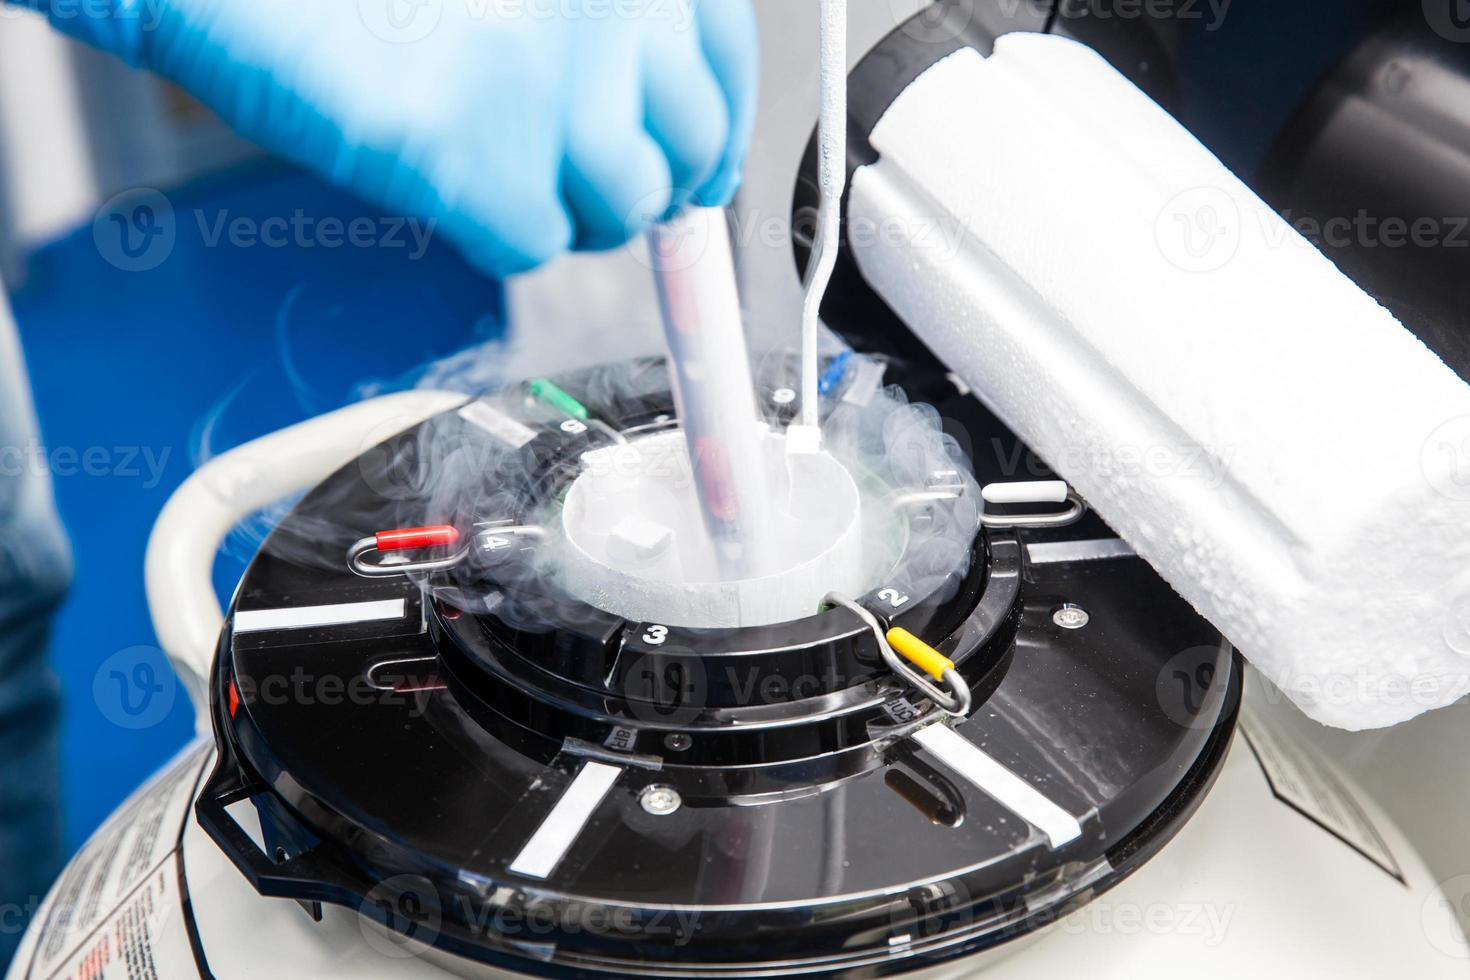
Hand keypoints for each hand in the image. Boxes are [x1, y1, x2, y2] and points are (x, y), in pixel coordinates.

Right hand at [32, 0, 758, 276]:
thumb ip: (609, 32)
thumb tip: (680, 136)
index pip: (725, 60)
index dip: (717, 127)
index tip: (701, 164)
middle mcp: (614, 17)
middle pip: (684, 149)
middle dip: (643, 180)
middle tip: (582, 178)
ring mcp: (559, 96)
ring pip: (625, 212)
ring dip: (573, 212)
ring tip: (498, 166)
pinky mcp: (493, 172)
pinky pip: (538, 246)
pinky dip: (495, 231)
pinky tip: (447, 177)